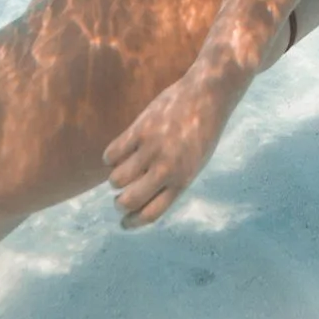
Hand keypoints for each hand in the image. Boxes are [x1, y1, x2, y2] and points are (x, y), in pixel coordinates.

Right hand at [105, 69, 233, 227]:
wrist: (207, 95)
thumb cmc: (201, 131)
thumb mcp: (194, 163)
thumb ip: (172, 181)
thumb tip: (140, 200)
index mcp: (182, 180)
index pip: (150, 214)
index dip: (132, 222)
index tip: (124, 222)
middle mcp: (166, 168)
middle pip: (129, 200)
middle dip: (119, 204)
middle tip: (119, 199)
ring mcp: (152, 148)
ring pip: (116, 178)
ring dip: (115, 179)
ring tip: (123, 170)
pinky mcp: (140, 129)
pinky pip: (112, 154)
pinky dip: (110, 157)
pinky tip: (118, 153)